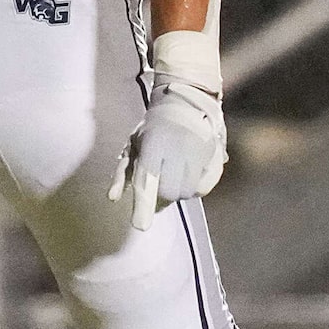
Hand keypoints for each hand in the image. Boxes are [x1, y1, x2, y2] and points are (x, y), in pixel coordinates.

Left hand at [110, 72, 226, 227]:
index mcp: (155, 144)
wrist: (184, 103)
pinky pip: (204, 187)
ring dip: (179, 190)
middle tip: (160, 181)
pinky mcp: (215, 155)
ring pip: (188, 192)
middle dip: (163, 192)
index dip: (143, 204)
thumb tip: (113, 198)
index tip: (140, 226)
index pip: (148, 180)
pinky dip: (195, 187)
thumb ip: (123, 172)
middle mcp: (180, 148)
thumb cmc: (152, 129)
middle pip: (170, 192)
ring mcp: (200, 152)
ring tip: (175, 174)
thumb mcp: (133, 145)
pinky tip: (190, 174)